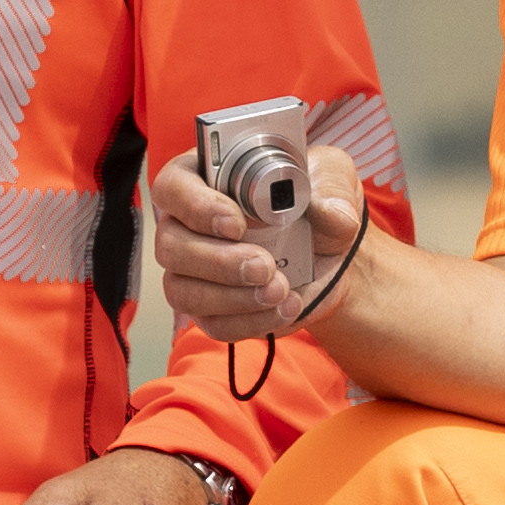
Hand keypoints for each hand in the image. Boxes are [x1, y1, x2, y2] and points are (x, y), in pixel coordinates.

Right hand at [138, 149, 332, 350]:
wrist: (329, 252)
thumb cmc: (314, 201)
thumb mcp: (331, 179)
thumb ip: (332, 191)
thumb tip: (334, 216)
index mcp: (204, 179)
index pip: (172, 187)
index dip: (196, 206)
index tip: (236, 223)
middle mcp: (186, 226)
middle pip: (170, 246)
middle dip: (217, 261)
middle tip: (265, 265)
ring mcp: (193, 272)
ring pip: (183, 292)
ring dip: (233, 297)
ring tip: (281, 289)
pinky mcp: (211, 309)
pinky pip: (214, 325)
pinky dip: (251, 322)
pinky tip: (286, 307)